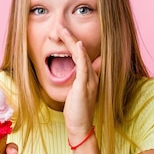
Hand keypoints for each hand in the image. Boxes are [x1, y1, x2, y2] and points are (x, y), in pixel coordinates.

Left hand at [58, 26, 101, 141]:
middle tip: (61, 26)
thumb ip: (77, 81)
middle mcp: (92, 76)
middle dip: (71, 38)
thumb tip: (76, 73)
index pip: (81, 55)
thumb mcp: (77, 93)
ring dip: (72, 41)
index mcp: (89, 77)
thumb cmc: (77, 111)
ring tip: (63, 30)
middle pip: (81, 52)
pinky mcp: (84, 86)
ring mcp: (89, 80)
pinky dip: (81, 55)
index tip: (64, 32)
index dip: (73, 43)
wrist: (80, 127)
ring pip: (81, 56)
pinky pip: (84, 67)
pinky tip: (78, 45)